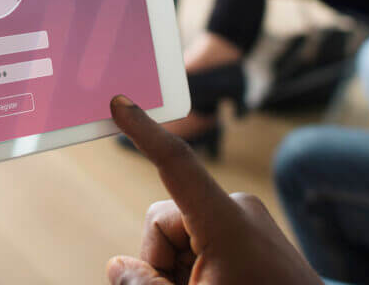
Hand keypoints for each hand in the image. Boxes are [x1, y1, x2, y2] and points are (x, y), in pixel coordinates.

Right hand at [105, 96, 323, 284]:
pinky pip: (201, 241)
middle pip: (164, 222)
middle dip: (161, 262)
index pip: (176, 162)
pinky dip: (197, 269)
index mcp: (227, 222)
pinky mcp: (251, 235)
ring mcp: (246, 222)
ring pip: (178, 236)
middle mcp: (237, 210)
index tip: (120, 101)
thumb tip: (118, 265)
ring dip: (179, 270)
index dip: (143, 131)